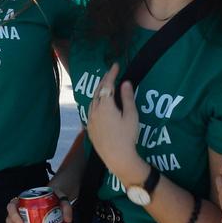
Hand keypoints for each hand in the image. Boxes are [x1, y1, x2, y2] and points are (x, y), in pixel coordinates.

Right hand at [2, 193, 71, 222]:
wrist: (55, 202)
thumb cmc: (55, 199)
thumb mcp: (61, 199)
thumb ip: (66, 207)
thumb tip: (67, 220)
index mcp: (23, 200)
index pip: (12, 206)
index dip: (13, 215)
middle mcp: (18, 209)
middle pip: (9, 220)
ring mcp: (17, 219)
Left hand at [84, 63, 144, 180]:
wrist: (117, 157)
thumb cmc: (127, 136)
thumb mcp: (131, 116)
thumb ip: (127, 98)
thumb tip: (125, 83)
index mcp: (105, 105)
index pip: (107, 84)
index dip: (111, 73)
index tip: (115, 65)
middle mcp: (94, 110)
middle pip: (98, 91)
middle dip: (104, 80)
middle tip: (111, 73)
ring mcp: (90, 119)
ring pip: (93, 100)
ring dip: (99, 91)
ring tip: (106, 86)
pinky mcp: (89, 128)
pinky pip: (91, 109)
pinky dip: (96, 101)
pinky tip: (100, 103)